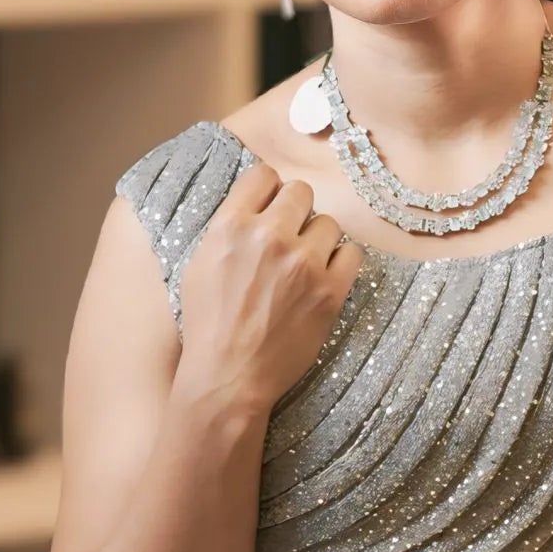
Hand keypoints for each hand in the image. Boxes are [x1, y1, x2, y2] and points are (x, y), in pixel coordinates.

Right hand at [178, 155, 361, 409]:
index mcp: (231, 226)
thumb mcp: (200, 265)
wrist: (229, 376)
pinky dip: (341, 261)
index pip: (263, 175)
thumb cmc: (208, 326)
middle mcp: (269, 236)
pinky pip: (352, 253)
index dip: (269, 191)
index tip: (270, 208)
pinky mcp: (330, 291)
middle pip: (300, 192)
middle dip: (295, 212)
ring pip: (328, 222)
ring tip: (304, 265)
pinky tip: (325, 277)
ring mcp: (303, 263)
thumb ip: (228, 229)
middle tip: (288, 238)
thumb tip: (254, 205)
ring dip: (318, 239)